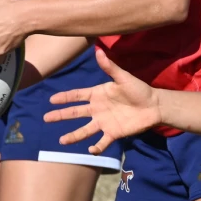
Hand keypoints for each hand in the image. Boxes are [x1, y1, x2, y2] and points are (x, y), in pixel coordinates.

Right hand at [44, 47, 160, 154]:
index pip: (77, 95)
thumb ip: (109, 67)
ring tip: (62, 141)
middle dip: (61, 115)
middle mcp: (97, 109)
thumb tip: (98, 50)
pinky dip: (97, 147)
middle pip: (75, 113)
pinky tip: (91, 150)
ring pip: (85, 130)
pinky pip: (103, 142)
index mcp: (97, 94)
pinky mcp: (114, 133)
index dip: (64, 97)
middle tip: (47, 118)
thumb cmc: (138, 89)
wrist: (154, 106)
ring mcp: (104, 122)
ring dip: (74, 135)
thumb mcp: (123, 77)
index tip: (52, 100)